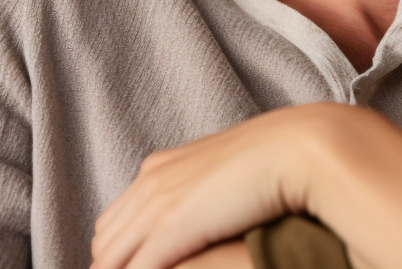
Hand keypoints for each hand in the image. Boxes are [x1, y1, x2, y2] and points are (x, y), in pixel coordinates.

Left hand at [90, 103, 362, 268]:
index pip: (116, 222)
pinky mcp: (169, 225)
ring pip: (109, 258)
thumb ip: (204, 200)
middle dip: (114, 265)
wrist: (296, 145)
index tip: (140, 265)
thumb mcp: (226, 180)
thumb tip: (203, 224)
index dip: (121, 253)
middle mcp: (151, 180)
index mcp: (161, 168)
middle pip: (105, 241)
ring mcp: (157, 200)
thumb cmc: (277, 161)